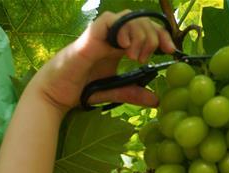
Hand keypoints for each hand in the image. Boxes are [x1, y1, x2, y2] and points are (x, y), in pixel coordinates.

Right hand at [30, 11, 175, 112]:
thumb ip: (134, 93)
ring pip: (129, 18)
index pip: (147, 30)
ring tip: (135, 57)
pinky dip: (121, 29)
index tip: (172, 51)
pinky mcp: (90, 36)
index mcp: (120, 45)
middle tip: (146, 58)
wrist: (56, 94)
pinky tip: (125, 47)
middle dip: (153, 36)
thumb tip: (157, 100)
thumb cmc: (81, 89)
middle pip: (142, 21)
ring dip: (140, 34)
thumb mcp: (114, 91)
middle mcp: (113, 36)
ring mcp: (101, 34)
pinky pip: (109, 20)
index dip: (162, 37)